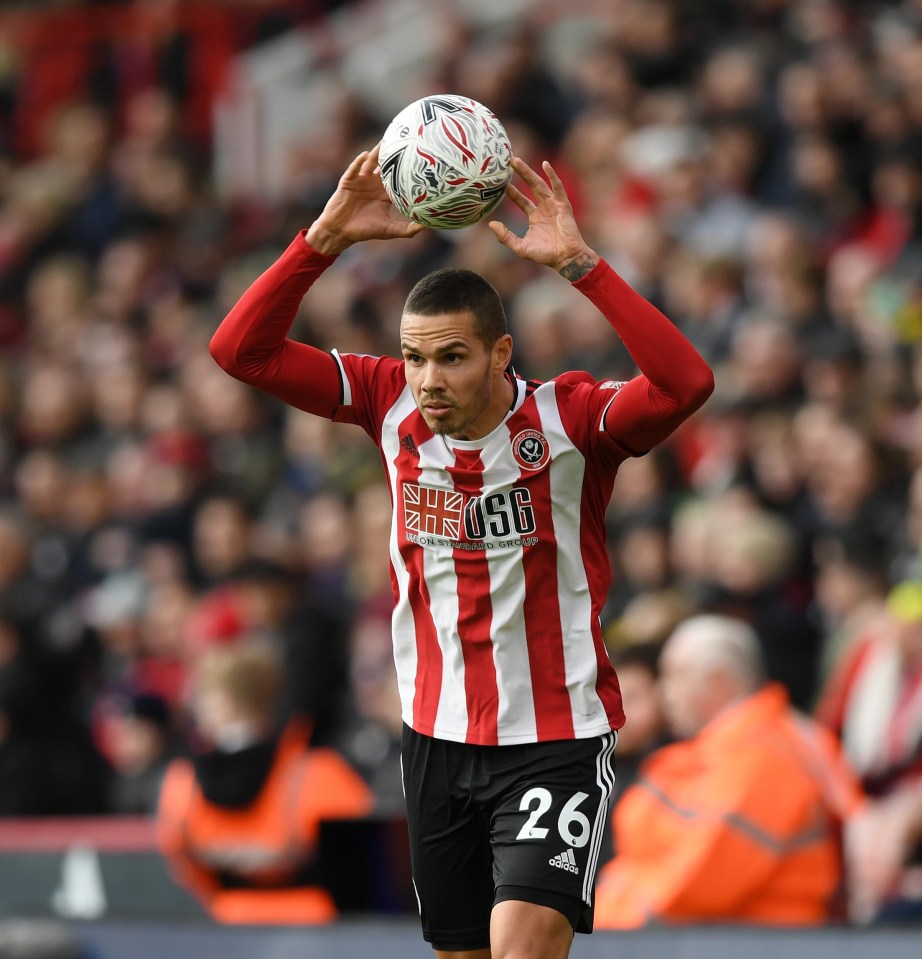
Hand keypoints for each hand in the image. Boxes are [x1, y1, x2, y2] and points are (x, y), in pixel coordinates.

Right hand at [306, 145, 424, 255]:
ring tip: (386, 142)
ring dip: (377, 153)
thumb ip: (408, 230)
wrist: (340, 232)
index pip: (398, 178)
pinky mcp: (348, 180)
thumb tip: (428, 226)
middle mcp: (374, 184)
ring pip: (370, 163)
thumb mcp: (389, 230)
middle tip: (405, 140)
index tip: (420, 160)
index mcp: (384, 194)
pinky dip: (359, 162)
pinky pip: (354, 168)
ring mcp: (361, 180)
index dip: (407, 170)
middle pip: (385, 165)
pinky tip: (365, 155)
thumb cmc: (365, 231)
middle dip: (394, 154)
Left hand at [488, 156, 597, 277]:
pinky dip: (552, 176)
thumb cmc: (545, 255)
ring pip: (540, 184)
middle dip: (520, 174)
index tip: (501, 182)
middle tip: (508, 161)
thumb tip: (491, 224)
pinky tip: (545, 165)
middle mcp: (544, 209)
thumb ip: (505, 237)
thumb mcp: (520, 247)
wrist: (565, 258)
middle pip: (530, 187)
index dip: (512, 191)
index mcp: (534, 218)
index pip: (521, 200)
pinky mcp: (563, 205)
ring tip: (517, 161)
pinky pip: (557, 187)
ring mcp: (554, 205)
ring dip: (529, 172)